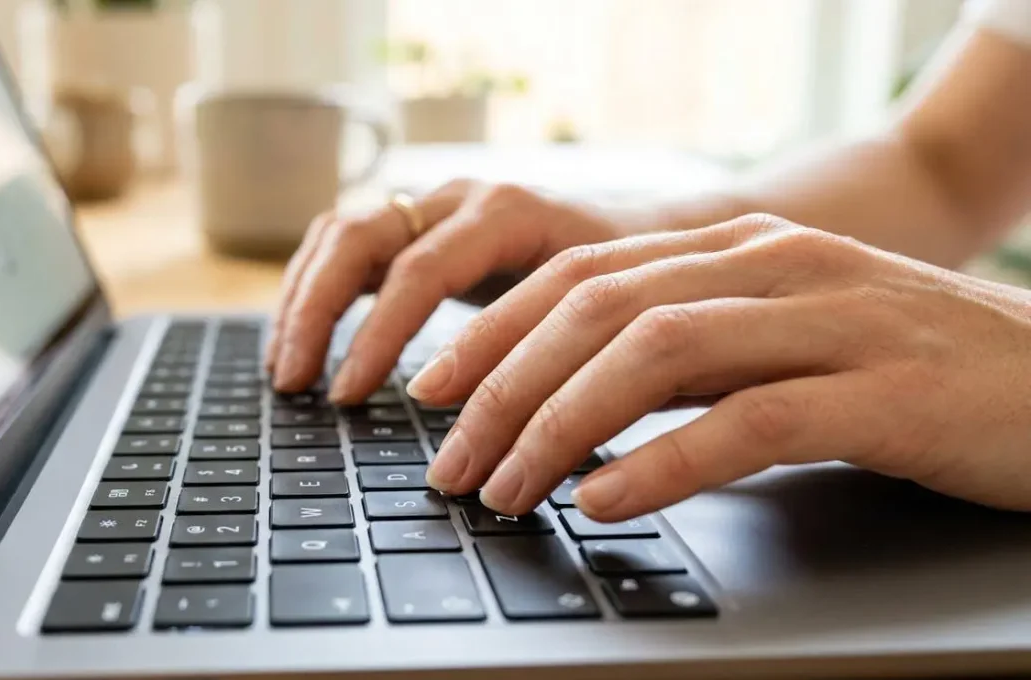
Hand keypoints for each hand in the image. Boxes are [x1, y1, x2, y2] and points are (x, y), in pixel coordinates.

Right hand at [265, 180, 623, 401]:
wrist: (654, 239)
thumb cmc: (632, 286)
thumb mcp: (599, 316)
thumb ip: (542, 356)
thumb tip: (483, 429)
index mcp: (506, 212)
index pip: (418, 268)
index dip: (377, 334)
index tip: (348, 395)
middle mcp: (460, 198)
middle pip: (357, 236)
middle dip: (316, 312)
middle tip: (296, 383)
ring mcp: (434, 204)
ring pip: (339, 234)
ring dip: (302, 300)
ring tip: (286, 371)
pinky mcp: (420, 225)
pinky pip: (345, 245)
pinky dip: (316, 291)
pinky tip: (303, 342)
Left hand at [413, 214, 1030, 520]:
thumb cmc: (917, 370)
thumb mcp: (787, 339)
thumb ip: (693, 354)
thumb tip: (575, 404)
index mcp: (743, 246)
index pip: (584, 272)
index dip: (492, 330)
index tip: (430, 390)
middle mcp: (777, 265)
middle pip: (599, 307)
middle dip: (502, 385)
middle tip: (448, 461)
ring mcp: (834, 320)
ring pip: (657, 353)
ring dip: (560, 425)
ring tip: (506, 489)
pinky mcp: (886, 393)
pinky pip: (747, 422)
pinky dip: (662, 463)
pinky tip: (605, 501)